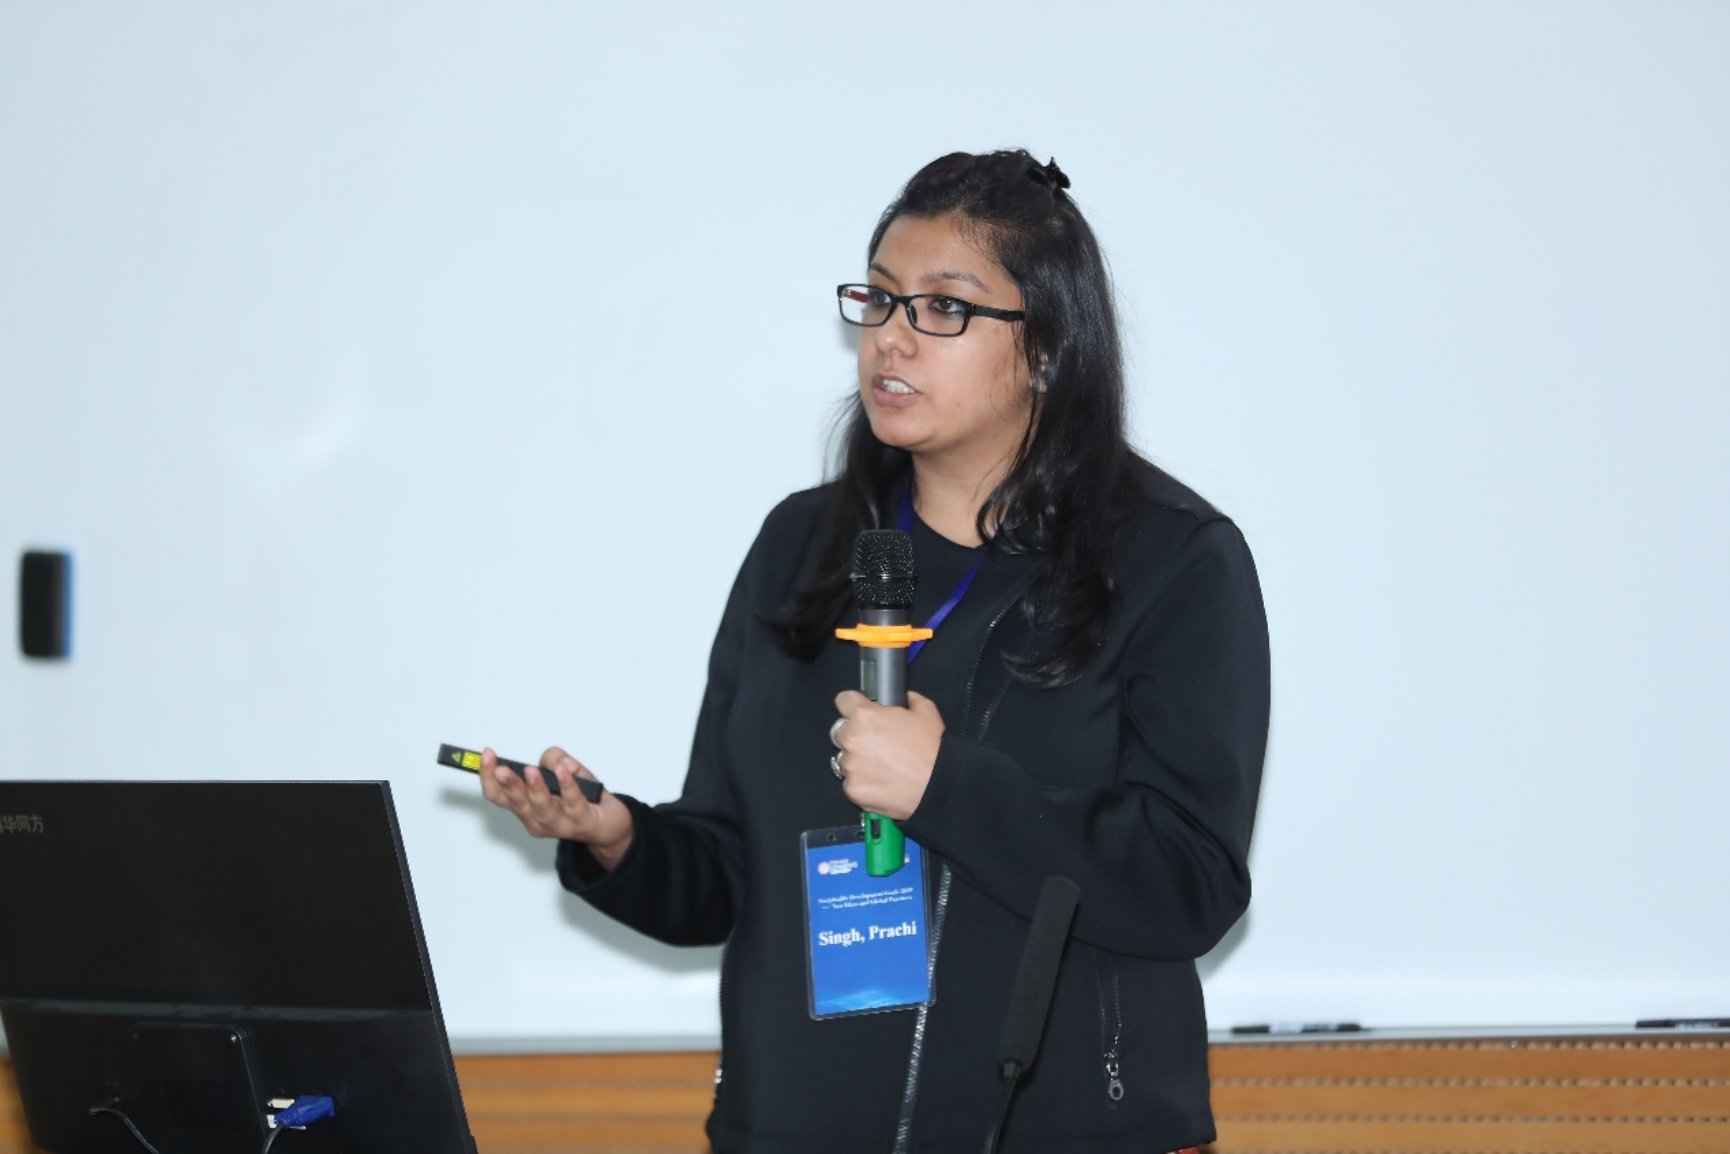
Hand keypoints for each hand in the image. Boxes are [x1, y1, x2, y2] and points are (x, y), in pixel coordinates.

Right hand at [478, 746, 633, 870]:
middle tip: (500, 768)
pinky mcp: (582, 822)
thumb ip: (555, 759)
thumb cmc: (580, 796)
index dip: (488, 777)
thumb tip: (558, 762)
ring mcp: (559, 824)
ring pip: (542, 808)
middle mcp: (536, 819)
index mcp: (525, 806)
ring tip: (531, 771)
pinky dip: (568, 786)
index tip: (485, 756)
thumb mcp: (564, 770)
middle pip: (516, 804)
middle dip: (507, 785)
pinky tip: (564, 772)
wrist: (608, 823)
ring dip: (535, 789)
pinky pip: (573, 803)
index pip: (497, 795)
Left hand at [831, 690, 943, 820]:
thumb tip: (904, 698)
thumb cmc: (932, 748)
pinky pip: (851, 783)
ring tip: (881, 767)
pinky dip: (863, 783)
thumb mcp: (926, 711)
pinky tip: (882, 783)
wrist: (938, 785)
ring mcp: (850, 767)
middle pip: (841, 732)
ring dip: (857, 761)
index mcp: (865, 715)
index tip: (861, 712)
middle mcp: (852, 739)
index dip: (854, 705)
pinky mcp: (853, 790)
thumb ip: (909, 699)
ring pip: (845, 760)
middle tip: (877, 744)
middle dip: (855, 736)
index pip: (843, 700)